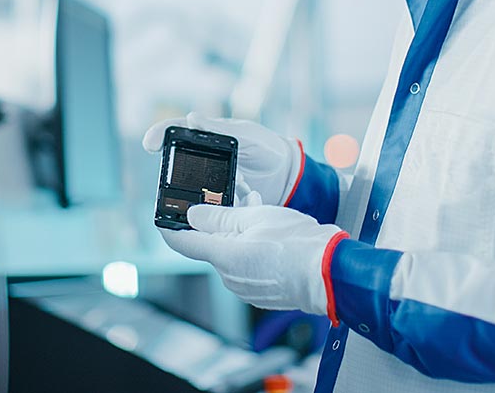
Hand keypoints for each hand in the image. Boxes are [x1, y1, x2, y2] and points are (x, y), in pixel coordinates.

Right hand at [143, 113, 300, 205]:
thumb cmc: (266, 147)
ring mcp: (206, 183)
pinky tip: (200, 221)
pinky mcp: (216, 204)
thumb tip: (191, 118)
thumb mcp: (246, 135)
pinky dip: (201, 216)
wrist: (286, 175)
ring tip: (179, 206)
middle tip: (162, 182)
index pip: (175, 132)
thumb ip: (221, 129)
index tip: (150, 143)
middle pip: (173, 166)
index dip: (159, 135)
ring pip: (185, 192)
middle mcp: (200, 160)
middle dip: (166, 175)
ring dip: (183, 199)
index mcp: (204, 138)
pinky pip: (203, 210)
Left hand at [160, 202, 346, 316]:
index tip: (165, 215)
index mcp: (223, 256)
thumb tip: (193, 215)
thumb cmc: (297, 243)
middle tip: (239, 201)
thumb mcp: (256, 217)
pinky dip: (252, 250)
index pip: (181, 243)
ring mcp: (244, 288)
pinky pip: (246, 267)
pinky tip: (272, 236)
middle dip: (220, 224)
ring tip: (263, 214)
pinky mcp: (260, 293)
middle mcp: (229, 278)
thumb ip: (219, 217)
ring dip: (239, 234)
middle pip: (211, 246)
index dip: (169, 226)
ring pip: (231, 254)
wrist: (330, 272)